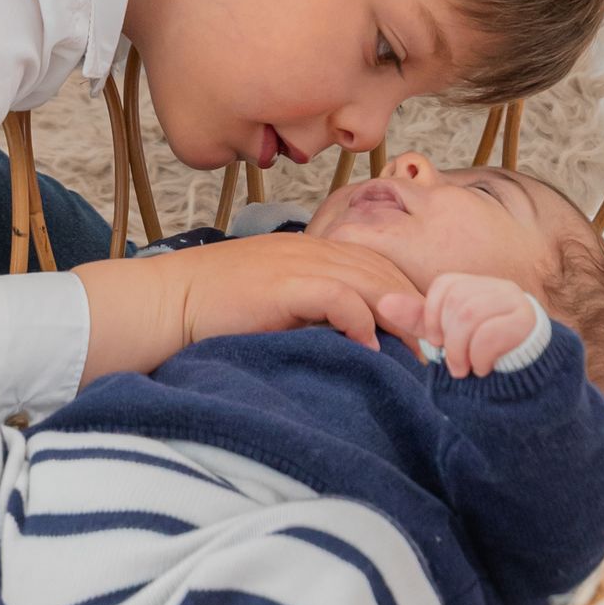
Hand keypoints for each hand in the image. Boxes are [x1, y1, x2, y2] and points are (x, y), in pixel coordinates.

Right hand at [174, 233, 412, 352]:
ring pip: (372, 279)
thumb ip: (312, 311)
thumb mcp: (274, 304)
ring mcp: (298, 262)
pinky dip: (362, 322)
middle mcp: (311, 249)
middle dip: (416, 307)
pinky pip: (340, 296)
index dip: (408, 293)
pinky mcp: (284, 284)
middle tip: (438, 347)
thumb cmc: (213, 310)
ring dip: (400, 317)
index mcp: (310, 250)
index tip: (427, 332)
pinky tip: (371, 350)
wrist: (165, 301)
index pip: (378, 262)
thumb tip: (355, 342)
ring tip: (419, 355)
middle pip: (384, 268)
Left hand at [376, 272, 541, 377]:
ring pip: (470, 316)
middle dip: (449, 341)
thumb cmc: (482, 349)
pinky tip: (484, 368)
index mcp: (476, 285)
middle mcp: (498, 287)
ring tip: (466, 368)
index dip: (433, 315)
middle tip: (454, 364)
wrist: (527, 373)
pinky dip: (480, 356)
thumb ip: (417, 319)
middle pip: (456, 302)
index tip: (437, 341)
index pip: (444, 285)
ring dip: (461, 351)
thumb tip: (382, 302)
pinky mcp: (528, 322)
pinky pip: (491, 332)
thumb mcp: (446, 335)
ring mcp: (515, 301)